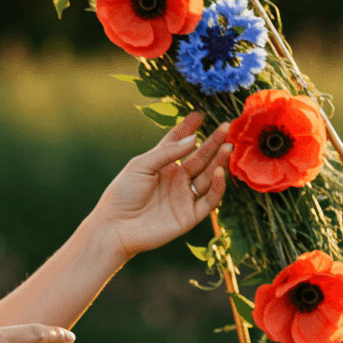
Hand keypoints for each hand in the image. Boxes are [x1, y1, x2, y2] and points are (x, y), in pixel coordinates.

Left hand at [93, 112, 230, 261]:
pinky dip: (217, 186)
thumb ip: (166, 152)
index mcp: (162, 166)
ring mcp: (184, 197)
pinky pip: (210, 200)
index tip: (200, 114)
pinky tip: (219, 171)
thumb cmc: (122, 194)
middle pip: (199, 158)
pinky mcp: (190, 216)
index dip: (189, 129)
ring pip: (209, 177)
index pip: (179, 143)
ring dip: (219, 161)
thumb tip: (194, 139)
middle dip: (213, 143)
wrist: (114, 227)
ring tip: (228, 146)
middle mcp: (176, 180)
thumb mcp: (140, 165)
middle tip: (225, 126)